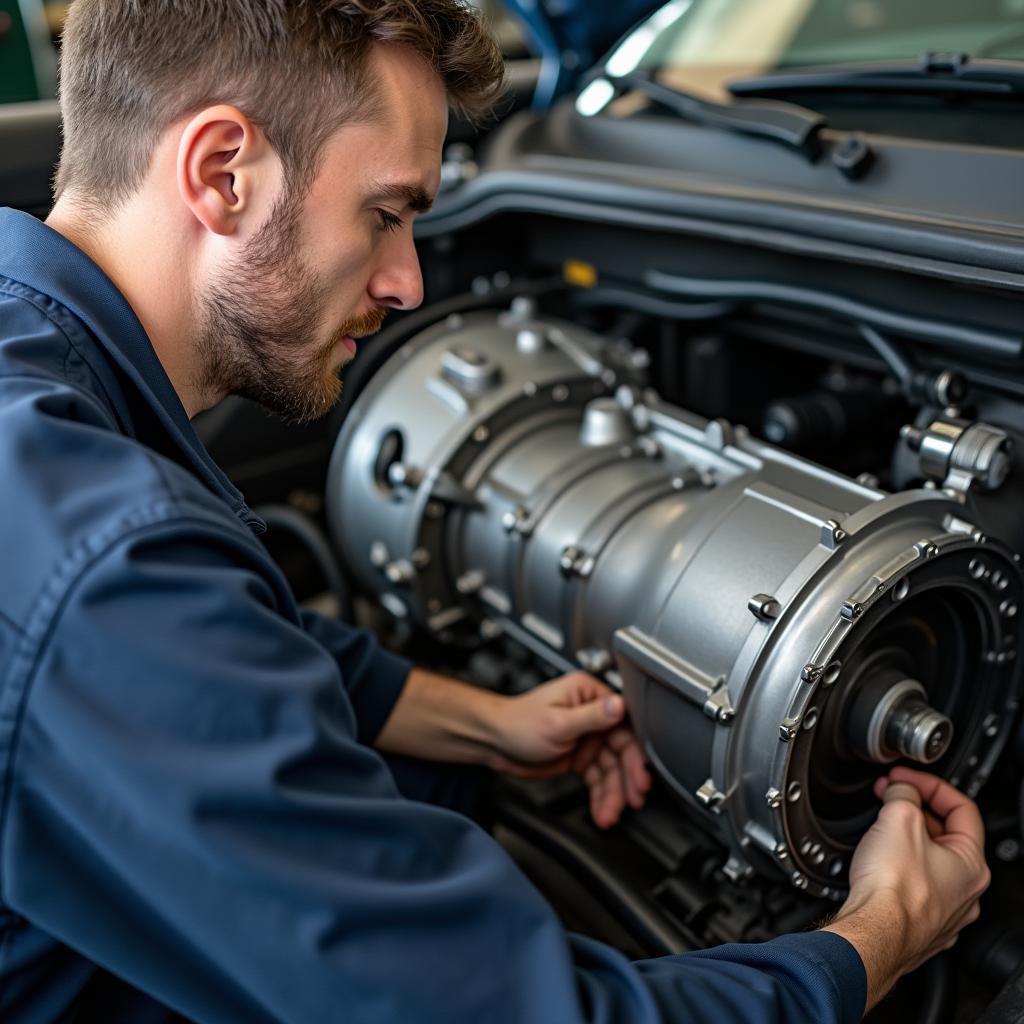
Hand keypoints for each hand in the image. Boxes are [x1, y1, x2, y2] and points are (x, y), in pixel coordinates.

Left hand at [487, 672, 651, 828]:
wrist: (493, 742)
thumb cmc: (517, 723)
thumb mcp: (558, 722)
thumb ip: (592, 716)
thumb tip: (619, 705)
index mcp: (589, 695)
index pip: (624, 724)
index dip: (635, 752)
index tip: (641, 775)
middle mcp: (592, 714)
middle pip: (621, 750)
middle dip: (627, 778)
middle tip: (633, 799)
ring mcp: (587, 737)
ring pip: (610, 769)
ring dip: (613, 793)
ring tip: (610, 814)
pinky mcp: (580, 756)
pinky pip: (598, 778)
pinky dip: (601, 796)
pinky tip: (602, 811)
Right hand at [824, 766, 989, 1009]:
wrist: (875, 933)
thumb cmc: (893, 888)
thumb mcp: (898, 817)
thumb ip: (903, 793)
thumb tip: (900, 788)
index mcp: (971, 864)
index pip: (961, 807)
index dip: (929, 784)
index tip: (904, 778)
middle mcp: (965, 892)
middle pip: (945, 835)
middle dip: (914, 811)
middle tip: (888, 798)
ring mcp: (944, 912)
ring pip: (929, 863)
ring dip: (905, 841)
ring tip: (879, 830)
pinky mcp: (920, 927)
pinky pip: (914, 888)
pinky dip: (897, 870)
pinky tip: (879, 866)